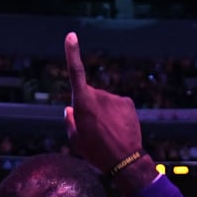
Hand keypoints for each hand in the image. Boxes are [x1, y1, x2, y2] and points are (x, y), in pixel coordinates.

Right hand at [62, 34, 144, 175]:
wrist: (125, 161)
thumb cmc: (96, 152)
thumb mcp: (75, 139)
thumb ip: (70, 121)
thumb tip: (69, 109)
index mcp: (82, 102)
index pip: (75, 72)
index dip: (72, 53)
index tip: (71, 36)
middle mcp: (99, 95)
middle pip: (90, 95)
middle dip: (90, 107)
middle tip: (94, 130)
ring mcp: (115, 97)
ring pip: (105, 101)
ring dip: (104, 112)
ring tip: (108, 132)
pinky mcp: (127, 102)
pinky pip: (117, 105)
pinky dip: (116, 113)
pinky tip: (119, 128)